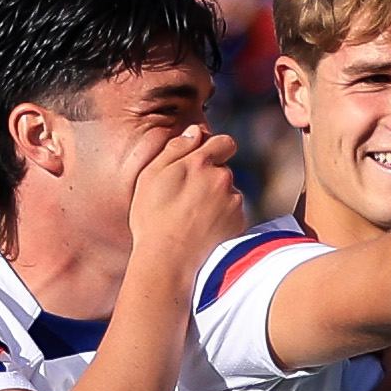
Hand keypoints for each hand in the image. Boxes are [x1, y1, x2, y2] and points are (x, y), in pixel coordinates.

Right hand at [127, 121, 244, 266]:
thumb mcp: (150, 176)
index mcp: (200, 162)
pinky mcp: (239, 221)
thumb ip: (175, 149)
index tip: (202, 163)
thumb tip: (194, 132)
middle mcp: (222, 177)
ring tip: (194, 217)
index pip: (223, 142)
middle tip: (187, 198)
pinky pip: (234, 212)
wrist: (168, 259)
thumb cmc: (152, 218)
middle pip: (224, 169)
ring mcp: (233, 200)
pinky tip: (204, 229)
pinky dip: (223, 217)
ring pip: (228, 191)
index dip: (214, 150)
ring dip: (217, 198)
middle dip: (210, 177)